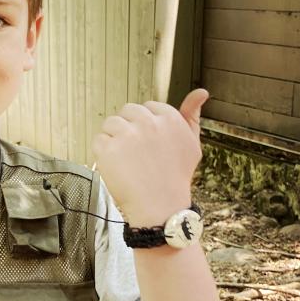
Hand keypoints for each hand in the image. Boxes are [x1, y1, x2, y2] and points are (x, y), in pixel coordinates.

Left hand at [90, 89, 207, 226]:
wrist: (160, 208)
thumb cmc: (176, 177)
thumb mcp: (192, 145)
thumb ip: (192, 116)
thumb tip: (201, 92)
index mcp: (169, 118)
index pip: (148, 107)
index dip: (145, 125)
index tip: (148, 143)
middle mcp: (148, 123)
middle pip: (127, 111)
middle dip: (129, 128)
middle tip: (136, 153)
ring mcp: (127, 135)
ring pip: (110, 123)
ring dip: (114, 139)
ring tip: (126, 160)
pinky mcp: (108, 148)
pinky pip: (98, 140)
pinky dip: (102, 153)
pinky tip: (116, 167)